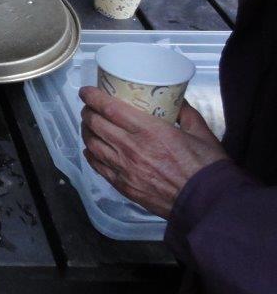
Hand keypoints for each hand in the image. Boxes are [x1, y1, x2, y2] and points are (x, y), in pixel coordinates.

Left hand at [80, 86, 226, 217]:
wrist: (207, 203)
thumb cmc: (207, 167)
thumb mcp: (200, 132)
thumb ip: (185, 112)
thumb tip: (176, 100)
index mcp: (149, 130)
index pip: (110, 109)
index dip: (93, 97)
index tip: (87, 91)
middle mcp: (130, 148)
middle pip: (96, 125)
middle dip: (88, 112)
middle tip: (89, 107)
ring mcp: (124, 168)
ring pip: (92, 144)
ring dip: (86, 132)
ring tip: (88, 125)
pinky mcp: (123, 185)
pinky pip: (98, 166)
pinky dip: (90, 154)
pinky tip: (91, 149)